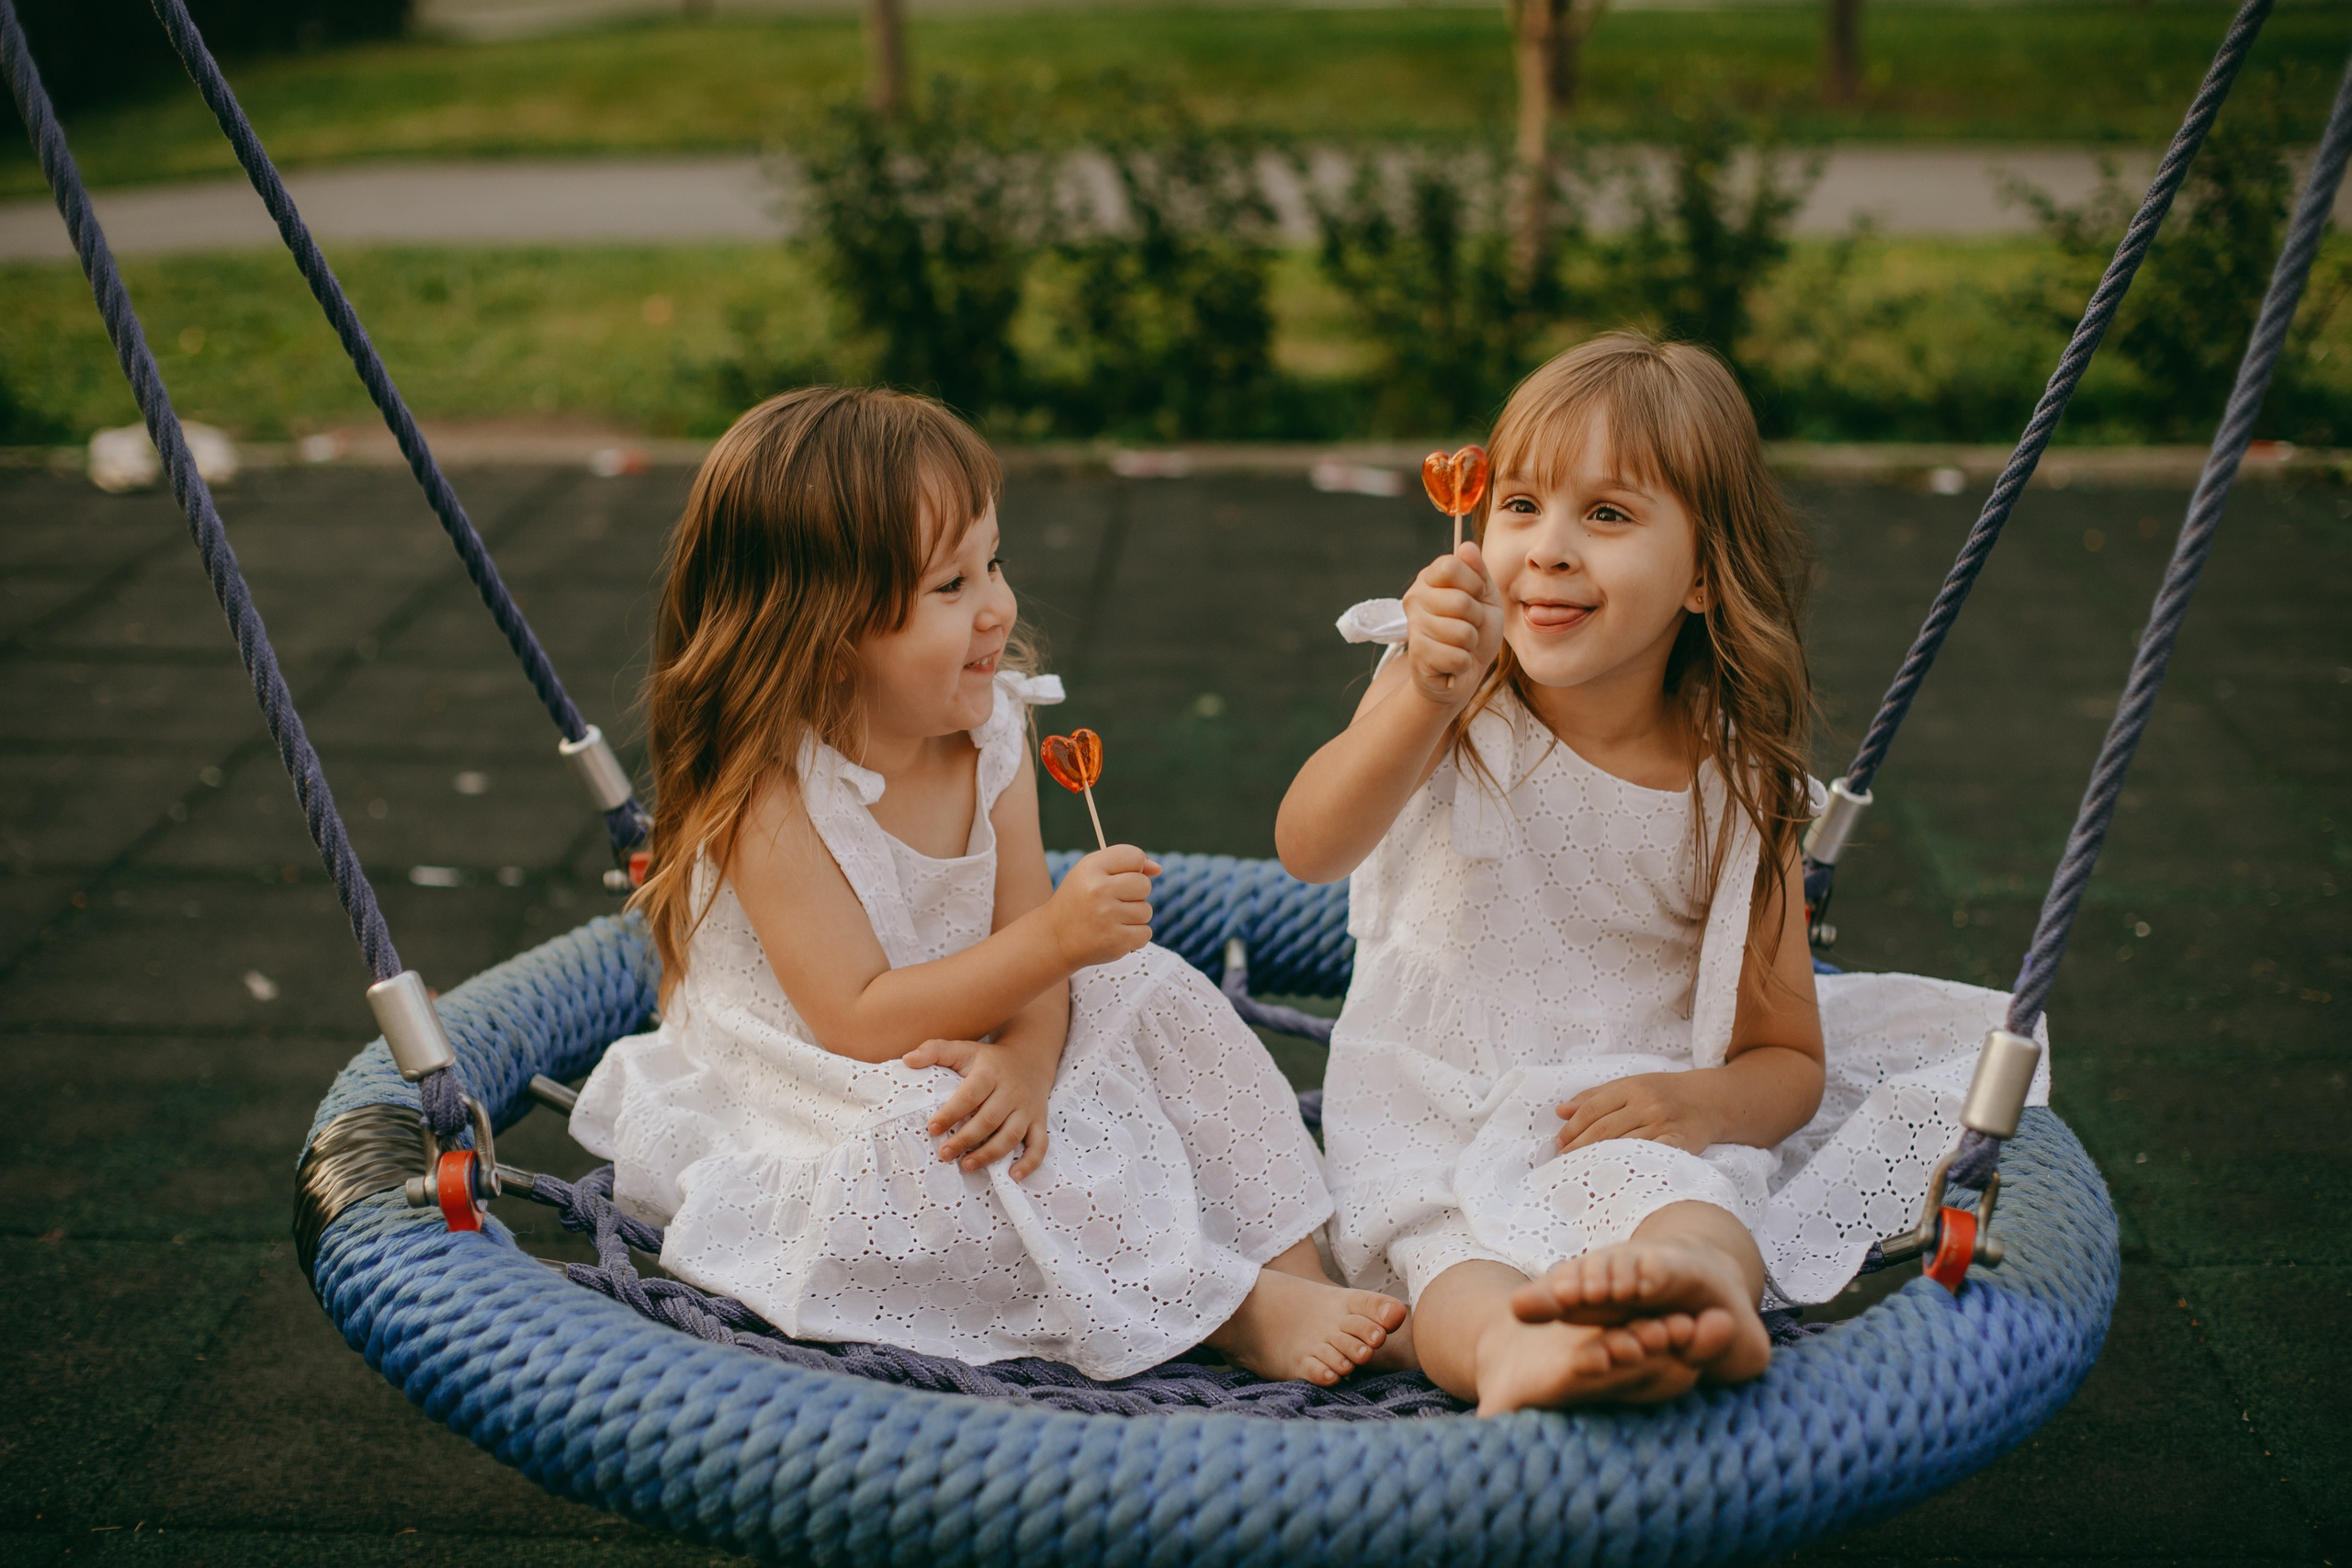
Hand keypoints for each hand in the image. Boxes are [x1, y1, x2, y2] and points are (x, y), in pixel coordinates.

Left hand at [906, 1037, 1053, 1179]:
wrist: (1030, 1058)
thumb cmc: (987, 1060)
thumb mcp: (963, 1049)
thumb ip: (935, 1050)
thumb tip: (907, 1059)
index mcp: (990, 1073)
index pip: (970, 1095)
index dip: (951, 1113)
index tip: (932, 1128)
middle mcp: (1011, 1091)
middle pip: (989, 1119)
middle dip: (965, 1139)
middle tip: (943, 1154)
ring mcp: (1027, 1109)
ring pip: (1011, 1135)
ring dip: (989, 1154)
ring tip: (966, 1166)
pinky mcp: (1039, 1122)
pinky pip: (1039, 1145)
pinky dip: (1029, 1162)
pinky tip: (1013, 1176)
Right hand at [1042, 844, 1157, 968]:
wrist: (1055, 939)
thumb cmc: (1078, 901)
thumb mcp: (1091, 873)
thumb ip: (1124, 864)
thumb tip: (1158, 868)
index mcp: (1091, 868)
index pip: (1134, 856)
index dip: (1135, 867)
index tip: (1122, 878)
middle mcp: (1099, 890)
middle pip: (1144, 885)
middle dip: (1135, 895)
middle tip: (1112, 903)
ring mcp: (1108, 917)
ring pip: (1146, 911)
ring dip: (1134, 917)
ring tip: (1110, 921)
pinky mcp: (1116, 941)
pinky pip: (1146, 933)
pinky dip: (1134, 936)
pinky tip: (1114, 935)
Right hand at [1400, 541, 1502, 705]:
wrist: (1462, 672)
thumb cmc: (1475, 631)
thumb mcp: (1485, 597)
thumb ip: (1478, 571)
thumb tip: (1466, 546)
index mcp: (1430, 578)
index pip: (1450, 565)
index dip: (1474, 583)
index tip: (1476, 596)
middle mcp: (1415, 598)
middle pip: (1459, 601)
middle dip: (1476, 619)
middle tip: (1470, 626)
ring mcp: (1414, 627)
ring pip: (1461, 632)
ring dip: (1471, 643)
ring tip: (1462, 645)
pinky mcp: (1418, 655)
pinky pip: (1456, 656)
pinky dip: (1464, 662)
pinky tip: (1454, 662)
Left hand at [1556, 1072, 1724, 1155]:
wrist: (1708, 1100)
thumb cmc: (1661, 1093)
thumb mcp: (1629, 1085)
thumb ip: (1594, 1097)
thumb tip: (1560, 1112)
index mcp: (1631, 1088)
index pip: (1593, 1109)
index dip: (1573, 1128)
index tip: (1559, 1142)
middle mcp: (1647, 1105)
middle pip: (1604, 1129)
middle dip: (1580, 1146)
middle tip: (1564, 1160)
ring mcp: (1663, 1125)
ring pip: (1623, 1145)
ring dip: (1600, 1159)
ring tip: (1583, 1169)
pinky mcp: (1679, 1143)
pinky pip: (1650, 1157)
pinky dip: (1631, 1165)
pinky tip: (1616, 1174)